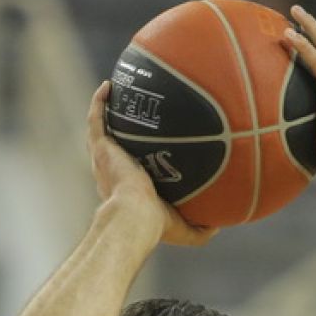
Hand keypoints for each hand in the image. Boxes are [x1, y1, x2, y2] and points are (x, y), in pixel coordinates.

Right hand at [87, 81, 217, 247]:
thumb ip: (201, 230)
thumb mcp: (186, 230)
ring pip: (100, 131)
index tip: (148, 148)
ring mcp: (104, 160)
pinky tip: (108, 86)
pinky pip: (96, 120)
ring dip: (104, 112)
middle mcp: (111, 174)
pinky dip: (99, 102)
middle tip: (131, 117)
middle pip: (112, 149)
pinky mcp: (101, 149)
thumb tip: (219, 226)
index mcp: (128, 190)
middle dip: (118, 134)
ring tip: (113, 93)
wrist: (135, 217)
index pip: (130, 172)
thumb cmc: (157, 226)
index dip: (135, 161)